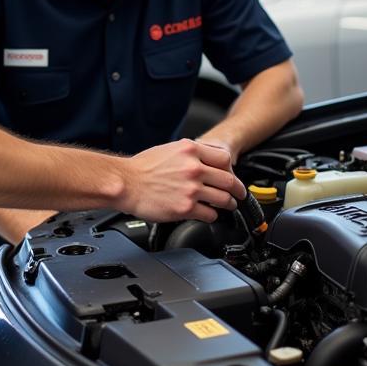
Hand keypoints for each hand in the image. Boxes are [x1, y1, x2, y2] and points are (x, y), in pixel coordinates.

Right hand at [120, 138, 244, 223]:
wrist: (125, 183)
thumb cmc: (141, 168)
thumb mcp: (169, 149)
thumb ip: (189, 154)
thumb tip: (203, 161)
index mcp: (190, 150)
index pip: (224, 158)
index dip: (231, 169)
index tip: (232, 175)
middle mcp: (194, 168)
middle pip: (228, 180)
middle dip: (238, 189)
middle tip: (240, 194)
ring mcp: (191, 189)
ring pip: (223, 199)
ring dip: (228, 204)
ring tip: (228, 206)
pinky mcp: (186, 208)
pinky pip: (209, 214)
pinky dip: (212, 216)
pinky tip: (209, 214)